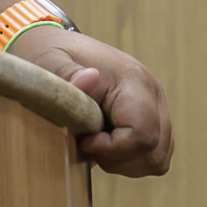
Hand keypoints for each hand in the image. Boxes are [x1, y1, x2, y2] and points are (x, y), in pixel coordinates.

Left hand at [10, 26, 172, 176]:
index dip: (113, 149)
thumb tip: (89, 78)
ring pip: (157, 158)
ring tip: (94, 142)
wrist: (55, 45)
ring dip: (124, 162)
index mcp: (133, 79)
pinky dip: (130, 160)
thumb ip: (68, 74)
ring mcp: (157, 106)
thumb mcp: (50, 61)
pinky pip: (154, 155)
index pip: (142, 134)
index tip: (84, 141)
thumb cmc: (50, 55)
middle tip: (86, 144)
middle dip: (117, 159)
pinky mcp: (153, 118)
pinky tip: (104, 144)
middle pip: (154, 151)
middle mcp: (153, 92)